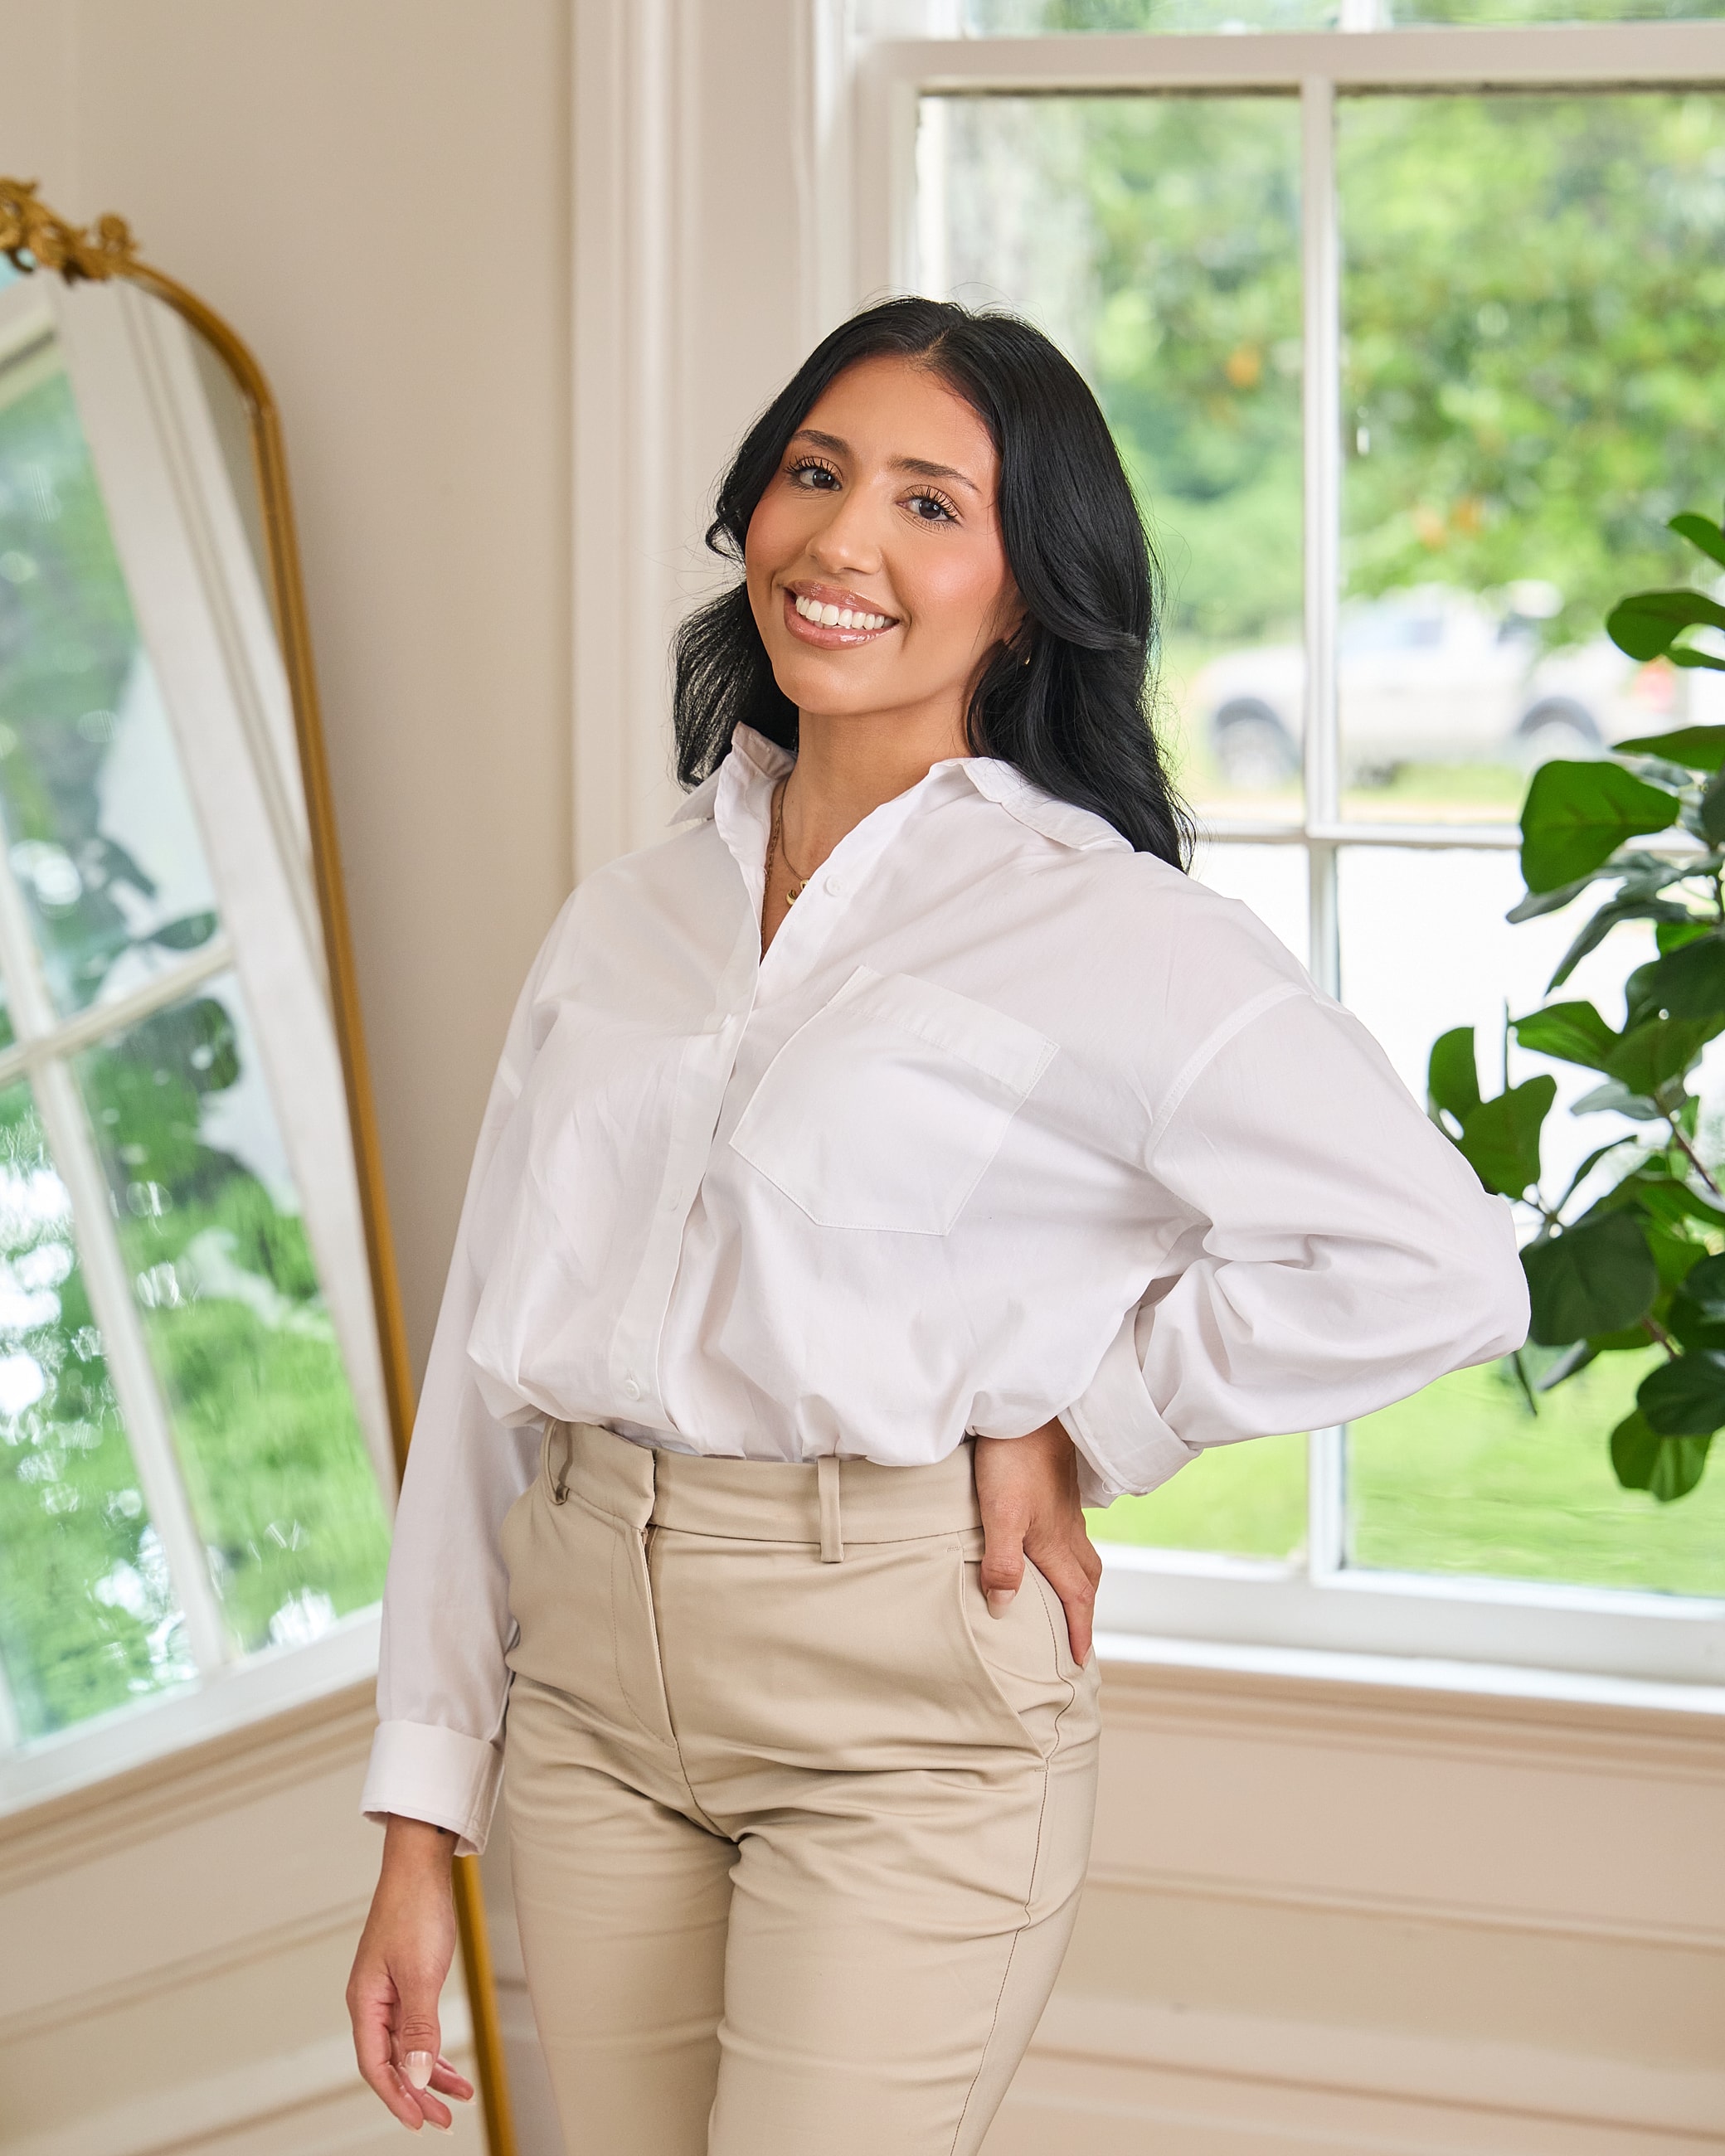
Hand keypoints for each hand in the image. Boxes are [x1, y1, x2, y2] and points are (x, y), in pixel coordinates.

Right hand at [347, 1815, 474, 2131]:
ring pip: (406, 2046)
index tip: (422, 2121)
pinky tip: (450, 2062)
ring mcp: (388, 1991)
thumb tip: (418, 2077)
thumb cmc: (416, 1912)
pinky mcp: (405, 1979)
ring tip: (459, 2096)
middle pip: (391, 2062)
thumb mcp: (421, 1974)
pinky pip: (416, 2026)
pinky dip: (433, 2046)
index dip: (398, 2097)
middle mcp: (372, 2002)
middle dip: (417, 2093)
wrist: (420, 1865)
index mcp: (365, 2003)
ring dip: (430, 2073)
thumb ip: (419, 2028)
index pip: (377, 2066)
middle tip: (445, 2120)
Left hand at [974, 1418, 1102, 1666]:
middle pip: (1086, 1577)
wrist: (1030, 1406)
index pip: (1075, 1597)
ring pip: (1080, 1553)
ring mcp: (1064, 1506)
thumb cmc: (1014, 1458)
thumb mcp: (1001, 1514)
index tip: (1080, 1662)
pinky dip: (1068, 1550)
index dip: (1079, 1631)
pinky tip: (1052, 1540)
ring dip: (1078, 1580)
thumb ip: (1003, 1562)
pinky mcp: (1056, 1486)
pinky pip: (1070, 1531)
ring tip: (1066, 1595)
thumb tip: (1006, 1609)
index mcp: (1056, 1542)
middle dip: (1085, 1609)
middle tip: (1079, 1635)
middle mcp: (1067, 1528)